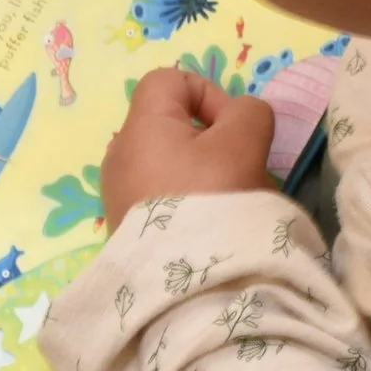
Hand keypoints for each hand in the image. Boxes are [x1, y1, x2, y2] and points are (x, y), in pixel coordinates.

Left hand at [100, 68, 276, 228]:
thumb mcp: (244, 143)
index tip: (233, 131)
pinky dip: (194, 205)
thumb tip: (239, 119)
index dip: (209, 93)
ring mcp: (122, 195)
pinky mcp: (130, 228)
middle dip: (218, 143)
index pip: (171, 80)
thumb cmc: (210, 203)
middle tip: (242, 173)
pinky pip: (168, 198)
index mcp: (140, 126)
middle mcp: (121, 156)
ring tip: (235, 209)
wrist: (182, 290)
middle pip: (176, 127)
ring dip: (212, 178)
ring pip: (178, 166)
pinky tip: (213, 232)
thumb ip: (249, 113)